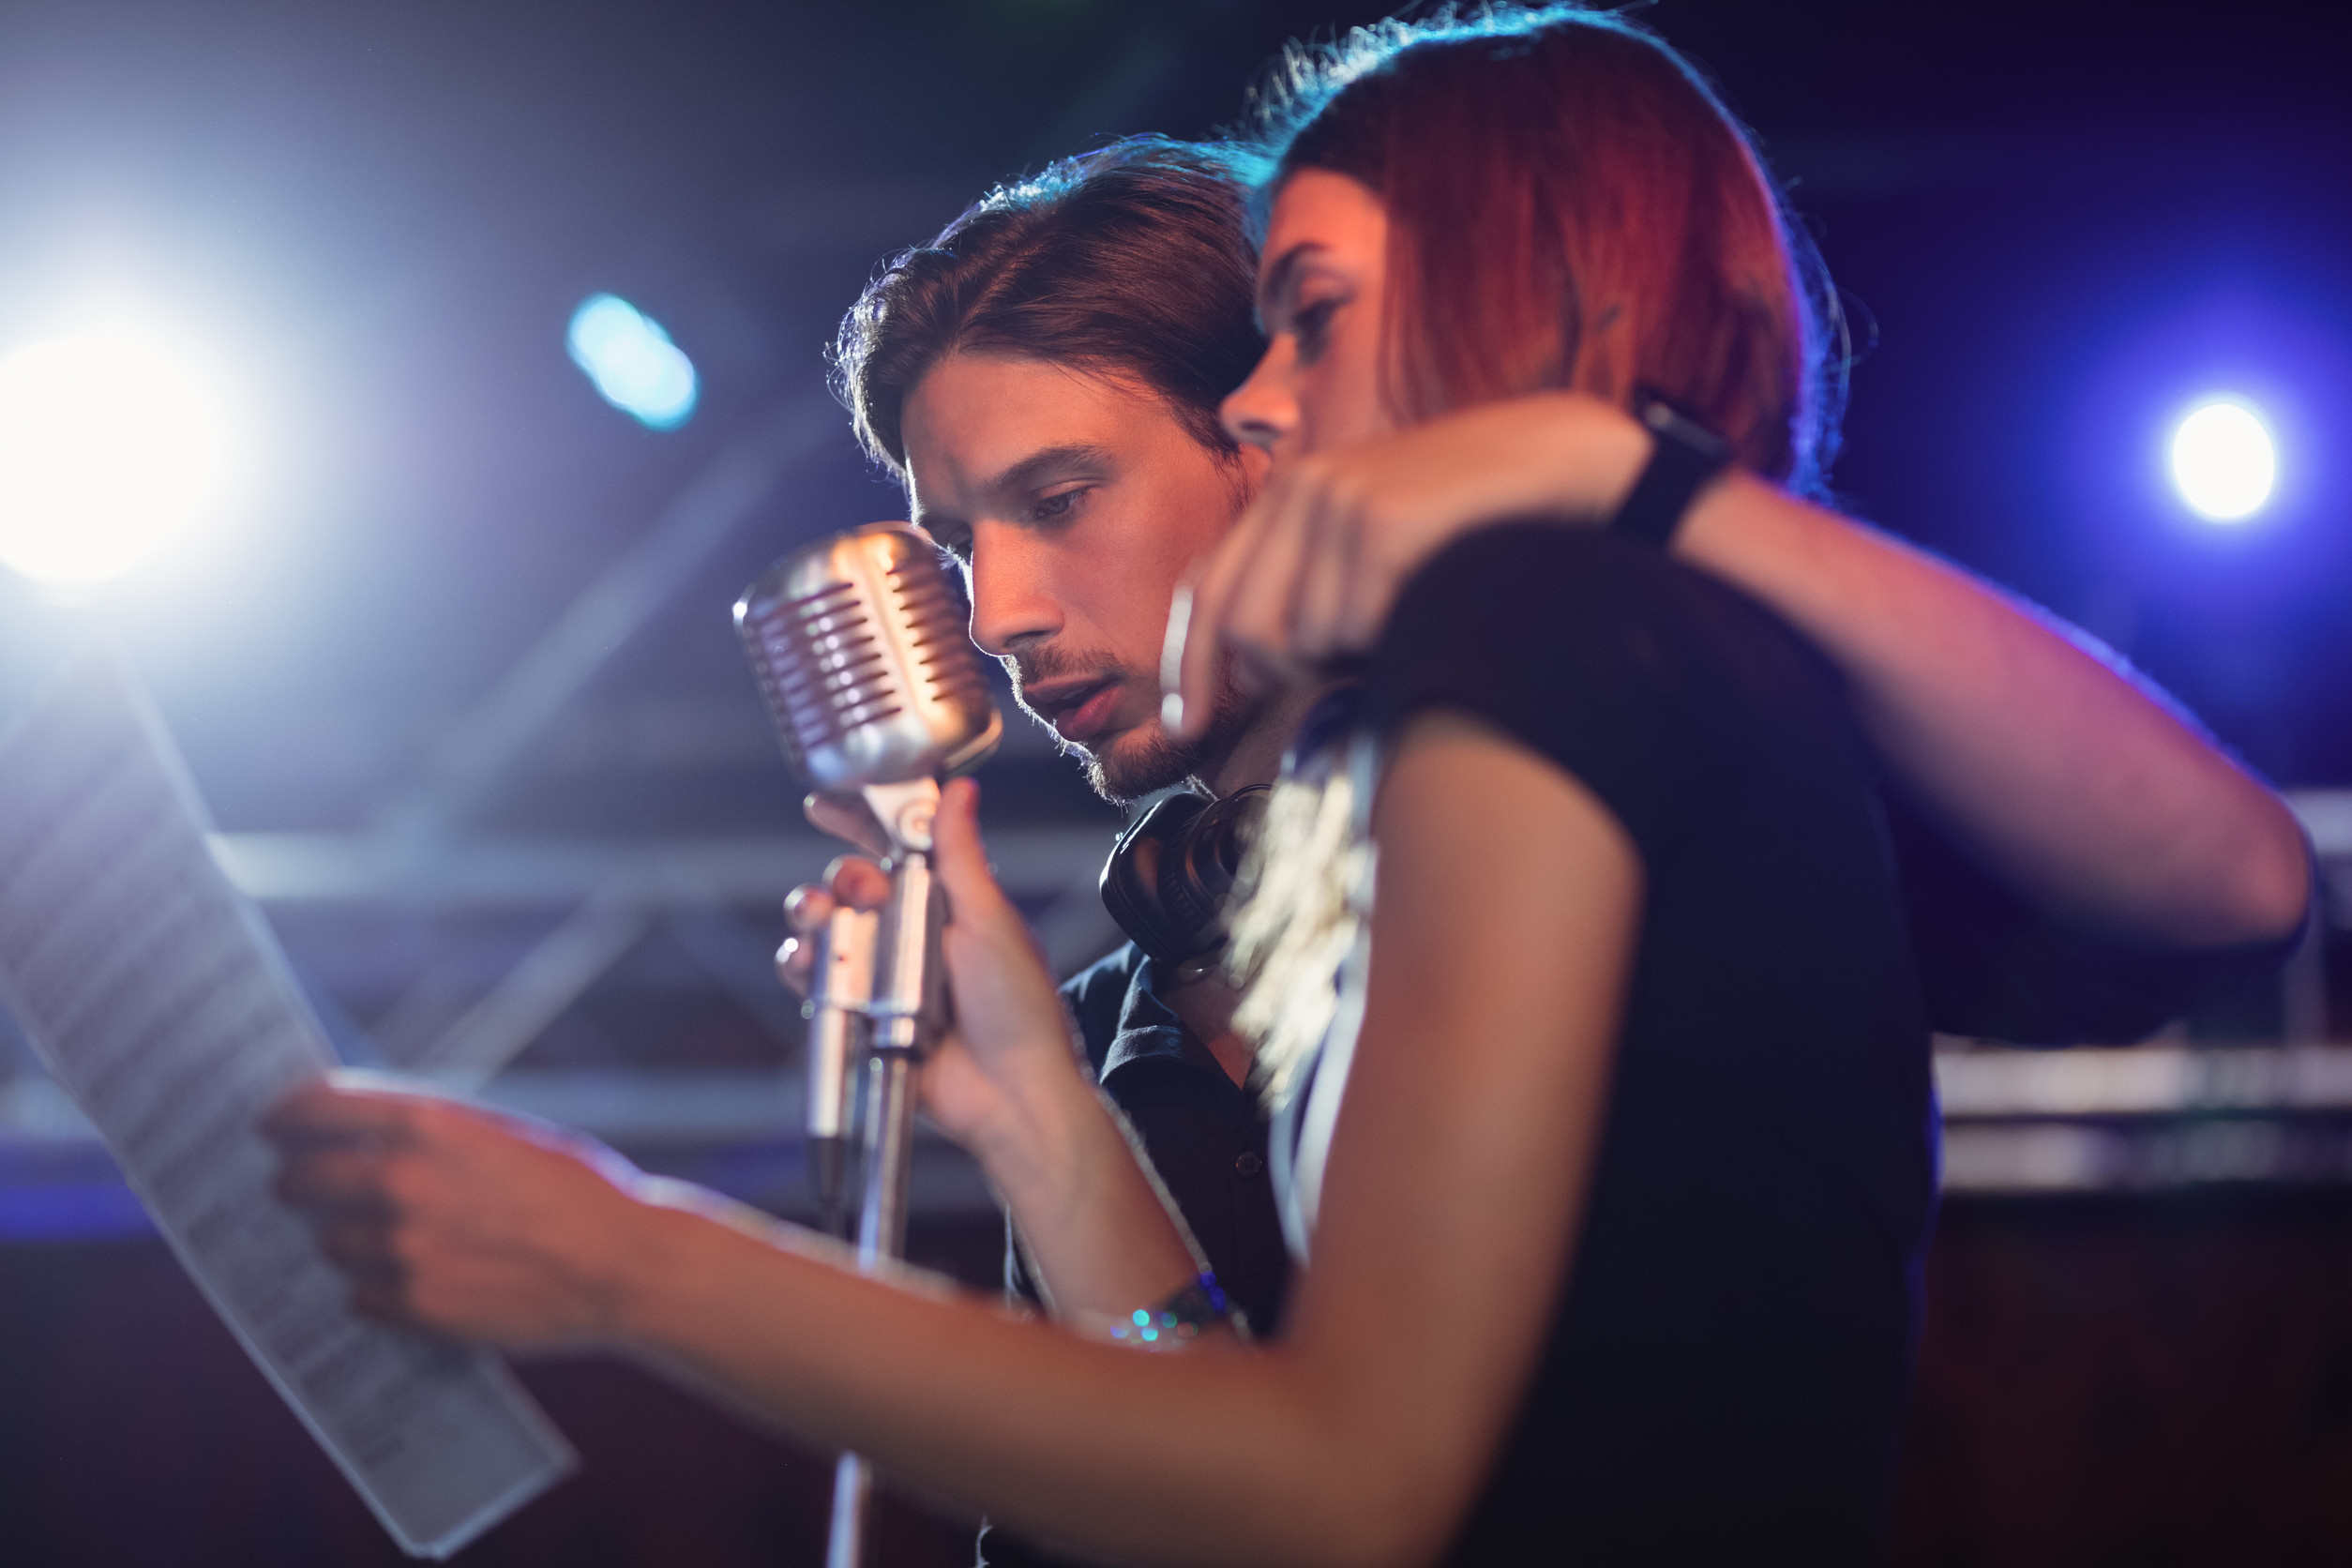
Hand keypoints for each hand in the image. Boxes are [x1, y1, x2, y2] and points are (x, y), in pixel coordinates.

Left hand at [265, 1075, 658, 1348]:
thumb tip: (355, 1135)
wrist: (623, 1263)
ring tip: (399, 1240)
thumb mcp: (501, 1134)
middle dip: (297, 1183)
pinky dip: (379, 1290)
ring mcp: (403, 1249)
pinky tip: (422, 1280)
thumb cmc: (574, 1189)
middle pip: (300, 1181)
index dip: (283, 1116)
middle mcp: (402, 1182)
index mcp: (427, 1124)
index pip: (313, 1109)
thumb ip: (428, 1132)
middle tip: (301, 1188)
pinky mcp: (414, 1307)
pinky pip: (360, 1297)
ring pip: (330, 1243)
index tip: (271, 1125)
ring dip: (350, 1240)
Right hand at [780, 780, 1088, 1168]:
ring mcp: (885, 973)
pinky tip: (809, 963)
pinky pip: (817, 981)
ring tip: (820, 922)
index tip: (826, 803)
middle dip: (840, 877)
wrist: (1009, 1095)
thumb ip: (962, 855)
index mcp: (949, 902)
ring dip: (813, 916)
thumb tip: (960, 789)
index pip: (898, 847)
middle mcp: (913, 932)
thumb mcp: (990, 920)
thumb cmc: (1018, 1010)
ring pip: (827, 929)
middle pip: (852, 885)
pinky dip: (802, 967)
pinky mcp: (863, 1013)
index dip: (860, 821)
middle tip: (854, 891)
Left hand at [1170, 391, 1647, 737]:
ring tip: (1410, 612)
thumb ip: (1314, 590)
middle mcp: (1299, 487)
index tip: (1187, 725)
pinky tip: (1433, 600)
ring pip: (1303, 638)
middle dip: (1287, 673)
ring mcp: (1337, 498)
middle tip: (1346, 670)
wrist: (1567, 463)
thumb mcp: (1378, 545)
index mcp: (1289, 493)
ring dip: (1355, 656)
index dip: (1188, 664)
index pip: (1207, 589)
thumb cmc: (1475, 522)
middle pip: (1243, 628)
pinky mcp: (1379, 518)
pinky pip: (1355, 629)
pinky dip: (1392, 639)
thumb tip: (1258, 673)